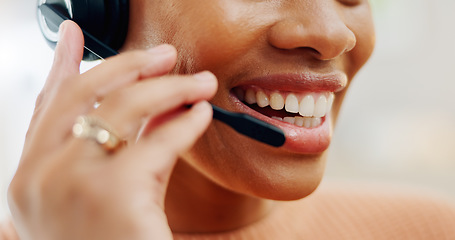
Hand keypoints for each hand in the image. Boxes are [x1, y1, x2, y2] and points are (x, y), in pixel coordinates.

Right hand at [7, 20, 216, 239]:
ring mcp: (69, 182)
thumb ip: (124, 147)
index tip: (73, 33)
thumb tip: (158, 104)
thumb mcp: (105, 194)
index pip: (46, 106)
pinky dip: (184, 123)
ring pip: (123, 107)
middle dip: (127, 64)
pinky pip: (157, 140)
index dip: (61, 64)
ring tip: (199, 81)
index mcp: (30, 177)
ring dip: (168, 88)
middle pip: (84, 94)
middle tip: (163, 55)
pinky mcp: (111, 193)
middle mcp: (38, 176)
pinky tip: (201, 115)